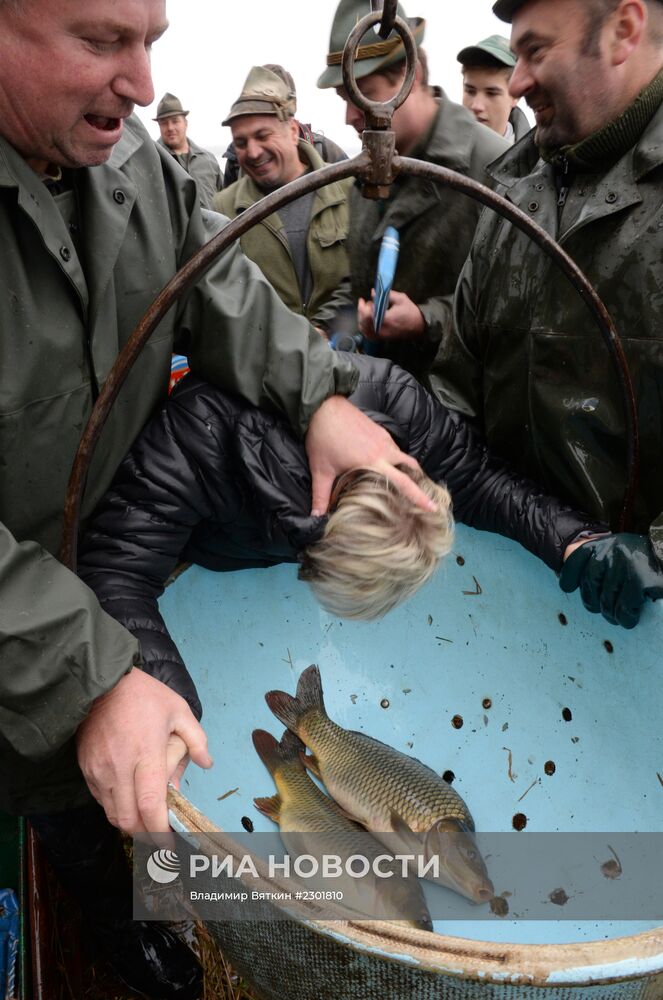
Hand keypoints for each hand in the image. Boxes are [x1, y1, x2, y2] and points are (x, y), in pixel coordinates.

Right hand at [76, 669, 211, 833]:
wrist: (102, 682)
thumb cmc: (144, 695)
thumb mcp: (179, 710)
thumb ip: (196, 740)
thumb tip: (207, 764)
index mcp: (146, 753)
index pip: (150, 805)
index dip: (160, 831)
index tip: (170, 844)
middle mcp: (119, 767)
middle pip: (128, 819)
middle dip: (146, 834)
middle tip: (160, 836)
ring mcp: (99, 770)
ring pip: (112, 814)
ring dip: (130, 823)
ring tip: (146, 821)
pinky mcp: (86, 768)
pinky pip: (100, 800)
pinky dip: (115, 808)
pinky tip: (129, 800)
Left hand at [305, 395, 435, 516]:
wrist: (323, 407)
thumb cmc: (322, 437)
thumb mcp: (321, 470)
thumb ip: (320, 495)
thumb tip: (316, 515)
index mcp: (373, 462)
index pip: (403, 482)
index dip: (419, 497)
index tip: (433, 507)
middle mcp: (384, 449)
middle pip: (411, 468)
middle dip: (420, 483)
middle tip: (426, 498)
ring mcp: (383, 438)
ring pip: (403, 457)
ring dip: (407, 470)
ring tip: (406, 483)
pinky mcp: (380, 430)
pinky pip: (394, 447)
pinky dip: (396, 458)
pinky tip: (387, 465)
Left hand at [358, 291, 424, 340]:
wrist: (419, 327)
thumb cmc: (411, 313)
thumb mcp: (401, 299)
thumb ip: (386, 295)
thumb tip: (373, 293)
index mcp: (385, 319)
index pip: (366, 315)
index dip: (362, 306)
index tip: (363, 300)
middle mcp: (381, 329)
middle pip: (362, 322)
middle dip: (361, 311)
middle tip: (365, 303)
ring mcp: (381, 335)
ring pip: (364, 329)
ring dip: (362, 319)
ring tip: (367, 311)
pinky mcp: (383, 338)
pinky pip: (369, 335)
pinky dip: (365, 329)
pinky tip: (367, 322)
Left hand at [559, 533, 662, 627]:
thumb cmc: (642, 559)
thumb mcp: (617, 553)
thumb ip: (598, 564)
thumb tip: (570, 586)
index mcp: (603, 543)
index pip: (576, 560)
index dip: (569, 576)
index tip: (569, 588)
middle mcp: (612, 549)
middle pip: (589, 584)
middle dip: (595, 603)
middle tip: (607, 611)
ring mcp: (627, 564)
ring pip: (606, 600)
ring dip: (612, 614)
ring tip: (620, 617)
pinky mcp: (642, 580)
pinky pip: (625, 607)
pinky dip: (627, 617)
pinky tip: (631, 617)